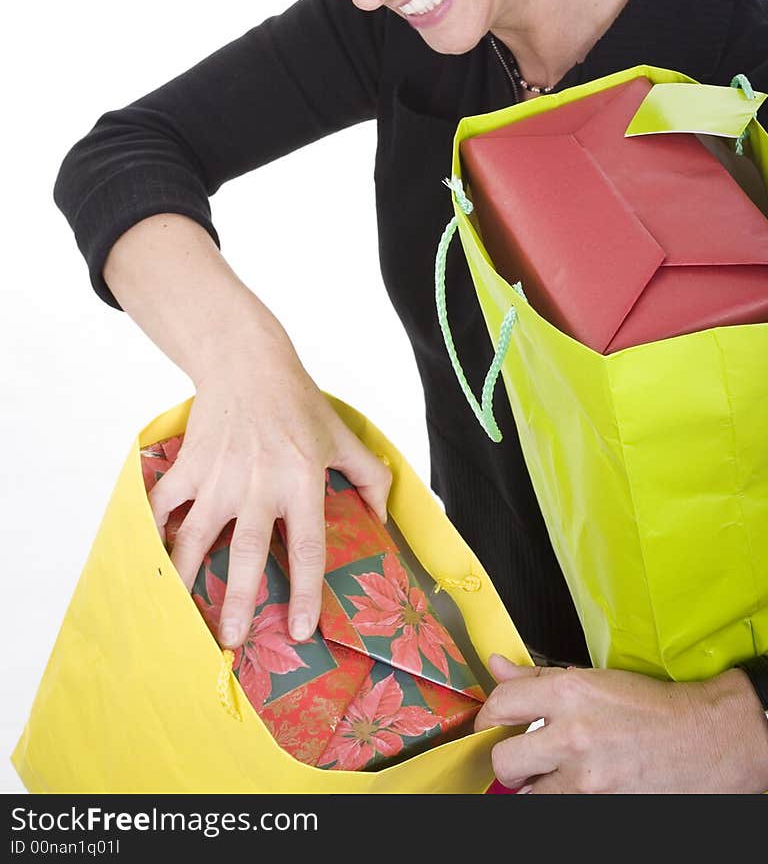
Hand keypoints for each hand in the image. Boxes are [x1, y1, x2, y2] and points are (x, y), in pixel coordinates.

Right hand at [147, 335, 390, 650]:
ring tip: (180, 615)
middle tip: (232, 641)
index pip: (308, 546)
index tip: (303, 630)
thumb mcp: (342, 436)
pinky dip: (153, 534)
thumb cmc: (298, 401)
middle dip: (239, 601)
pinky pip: (164, 507)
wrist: (247, 362)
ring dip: (188, 579)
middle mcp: (259, 483)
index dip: (307, 592)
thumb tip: (381, 521)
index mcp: (302, 480)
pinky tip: (150, 564)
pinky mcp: (190, 465)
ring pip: (198, 537)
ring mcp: (219, 476)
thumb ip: (369, 477)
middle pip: (248, 552)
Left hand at [474, 653, 764, 793]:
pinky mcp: (601, 807)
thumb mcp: (594, 679)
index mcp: (569, 692)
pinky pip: (561, 809)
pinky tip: (580, 788)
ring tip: (555, 776)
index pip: (500, 705)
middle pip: (505, 761)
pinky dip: (564, 801)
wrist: (707, 739)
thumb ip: (539, 678)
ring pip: (529, 797)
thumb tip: (498, 666)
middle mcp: (573, 734)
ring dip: (536, 788)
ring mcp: (587, 778)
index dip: (489, 718)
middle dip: (509, 763)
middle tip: (524, 758)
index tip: (492, 725)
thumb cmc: (654, 707)